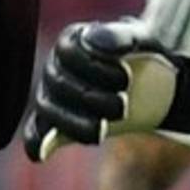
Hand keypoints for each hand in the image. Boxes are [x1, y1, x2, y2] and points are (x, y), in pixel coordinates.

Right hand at [22, 20, 178, 161]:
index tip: (126, 78)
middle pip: (58, 83)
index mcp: (73, 40)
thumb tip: (92, 38)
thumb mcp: (141, 40)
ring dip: (74, 123)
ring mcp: (53, 94)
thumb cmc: (144, 55)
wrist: (153, 82)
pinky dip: (36, 142)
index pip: (68, 53)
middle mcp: (57, 65)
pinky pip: (35, 131)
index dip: (96, 68)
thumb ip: (120, 35)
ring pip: (47, 109)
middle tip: (123, 106)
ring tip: (102, 130)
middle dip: (91, 98)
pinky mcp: (54, 121)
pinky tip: (42, 154)